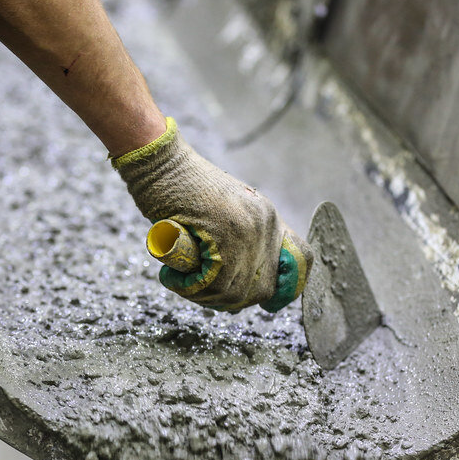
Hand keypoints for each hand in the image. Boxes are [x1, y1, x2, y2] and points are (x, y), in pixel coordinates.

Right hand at [112, 118, 313, 311]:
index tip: (263, 298)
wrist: (158, 160)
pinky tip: (174, 278)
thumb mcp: (219, 213)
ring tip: (183, 282)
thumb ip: (235, 238)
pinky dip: (193, 289)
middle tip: (203, 291)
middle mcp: (266, 223)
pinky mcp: (226, 236)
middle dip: (233, 299)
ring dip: (207, 296)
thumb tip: (240, 283)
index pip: (300, 259)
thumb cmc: (178, 187)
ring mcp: (248, 229)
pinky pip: (218, 284)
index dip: (285, 287)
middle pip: (265, 287)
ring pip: (238, 292)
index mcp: (268, 216)